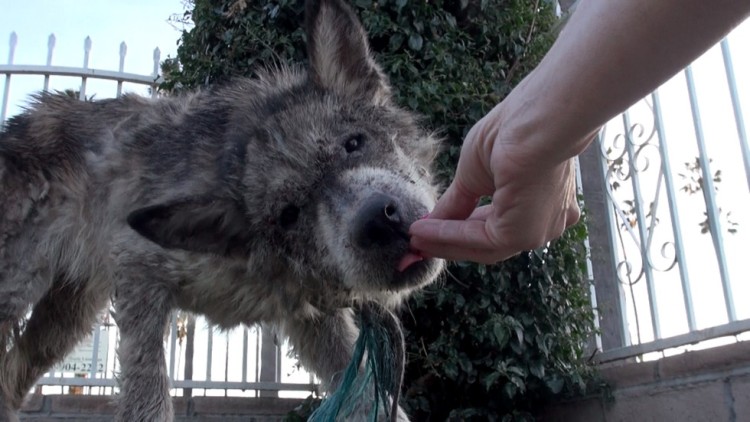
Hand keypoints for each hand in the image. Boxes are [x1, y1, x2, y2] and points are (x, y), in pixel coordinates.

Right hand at [409, 103, 584, 263]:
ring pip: (483, 245)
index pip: (496, 222)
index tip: (432, 229)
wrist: (536, 124)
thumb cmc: (514, 131)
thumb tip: (432, 222)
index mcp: (541, 202)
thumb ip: (458, 201)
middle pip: (490, 240)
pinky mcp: (522, 235)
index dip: (462, 228)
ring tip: (415, 240)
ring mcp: (536, 231)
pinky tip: (424, 232)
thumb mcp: (476, 172)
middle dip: (451, 241)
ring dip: (444, 242)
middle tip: (420, 242)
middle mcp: (544, 221)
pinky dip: (448, 236)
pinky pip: (478, 240)